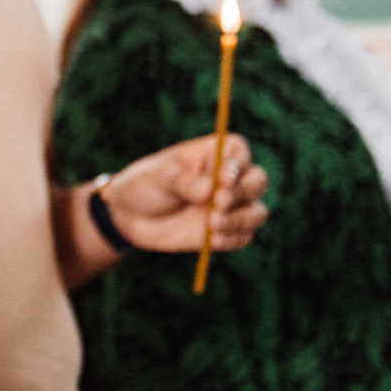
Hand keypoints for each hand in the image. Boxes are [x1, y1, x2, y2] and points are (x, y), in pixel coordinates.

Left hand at [101, 133, 269, 253]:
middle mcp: (228, 179)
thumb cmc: (146, 185)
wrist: (132, 217)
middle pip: (258, 181)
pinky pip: (244, 237)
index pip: (239, 151)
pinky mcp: (226, 231)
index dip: (237, 165)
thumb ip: (182, 181)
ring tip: (212, 224)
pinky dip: (232, 239)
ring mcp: (230, 206)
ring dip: (241, 220)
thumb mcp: (158, 177)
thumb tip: (209, 190)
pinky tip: (211, 239)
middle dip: (244, 193)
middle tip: (218, 203)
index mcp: (213, 154)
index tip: (223, 179)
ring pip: (257, 212)